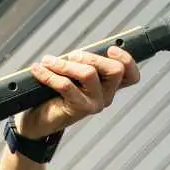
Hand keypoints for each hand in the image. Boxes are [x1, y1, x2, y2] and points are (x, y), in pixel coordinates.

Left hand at [16, 46, 140, 138]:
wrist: (38, 119)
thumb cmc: (55, 93)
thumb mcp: (72, 74)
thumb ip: (81, 63)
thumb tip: (79, 53)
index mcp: (109, 85)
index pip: (131, 75)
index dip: (127, 60)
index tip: (111, 49)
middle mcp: (106, 96)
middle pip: (115, 70)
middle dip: (91, 56)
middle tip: (71, 56)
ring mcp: (95, 104)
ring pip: (89, 74)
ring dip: (65, 64)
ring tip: (48, 62)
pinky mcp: (79, 109)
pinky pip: (66, 85)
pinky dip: (49, 74)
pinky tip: (38, 70)